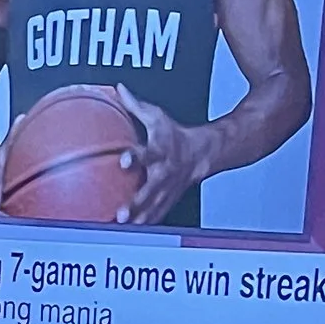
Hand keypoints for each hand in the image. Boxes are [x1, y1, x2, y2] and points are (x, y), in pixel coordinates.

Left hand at [115, 88, 209, 226]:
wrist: (205, 152)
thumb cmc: (175, 135)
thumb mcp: (157, 117)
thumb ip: (136, 105)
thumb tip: (120, 88)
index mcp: (161, 151)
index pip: (148, 152)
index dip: (136, 156)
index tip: (124, 160)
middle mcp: (165, 172)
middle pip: (150, 188)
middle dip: (136, 201)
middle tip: (121, 213)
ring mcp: (168, 189)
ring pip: (153, 207)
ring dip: (139, 219)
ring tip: (120, 228)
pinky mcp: (169, 200)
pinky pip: (156, 215)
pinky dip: (144, 225)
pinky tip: (127, 235)